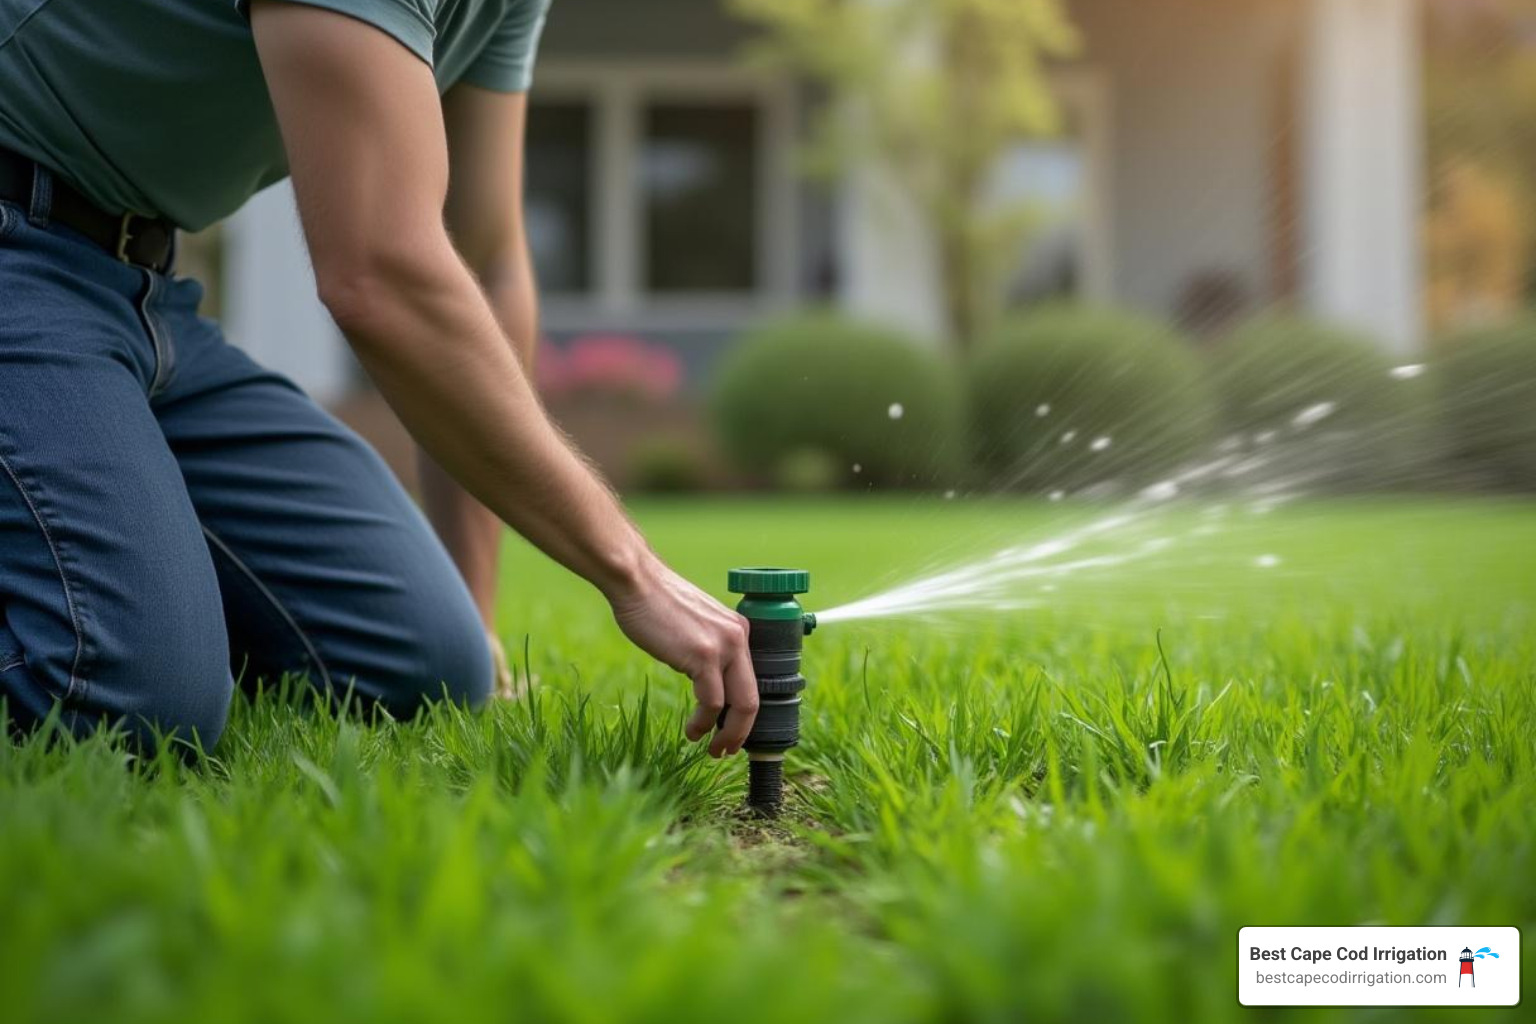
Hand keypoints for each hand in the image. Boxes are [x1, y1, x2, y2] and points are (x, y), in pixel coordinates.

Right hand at [608, 556, 756, 757]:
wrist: (637, 582)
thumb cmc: (656, 603)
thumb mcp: (694, 625)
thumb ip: (708, 647)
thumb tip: (708, 680)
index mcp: (739, 630)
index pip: (752, 680)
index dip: (745, 712)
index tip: (733, 730)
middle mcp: (738, 637)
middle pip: (753, 697)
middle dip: (742, 731)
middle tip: (727, 749)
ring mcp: (723, 646)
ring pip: (739, 704)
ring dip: (725, 733)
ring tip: (710, 747)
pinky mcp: (704, 655)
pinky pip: (712, 702)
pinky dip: (704, 722)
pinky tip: (693, 730)